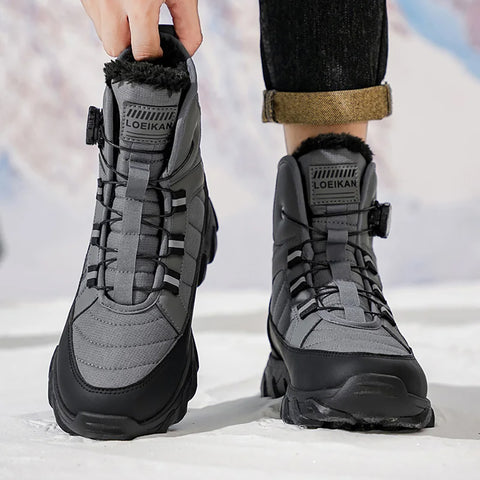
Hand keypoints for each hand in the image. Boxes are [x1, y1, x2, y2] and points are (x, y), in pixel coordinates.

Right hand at [81, 0, 201, 59]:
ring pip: (103, 35)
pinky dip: (110, 18)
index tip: (161, 51)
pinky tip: (122, 2)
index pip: (142, 52)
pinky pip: (96, 18)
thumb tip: (184, 54)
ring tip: (134, 15)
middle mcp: (110, 2)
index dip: (155, 57)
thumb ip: (188, 27)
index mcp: (138, 4)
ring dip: (120, 34)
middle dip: (132, 49)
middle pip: (115, 49)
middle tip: (147, 35)